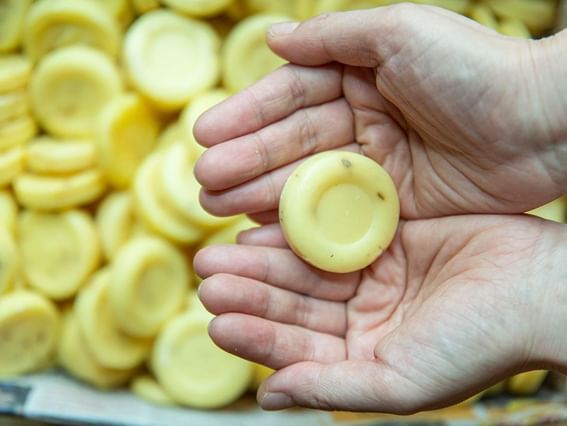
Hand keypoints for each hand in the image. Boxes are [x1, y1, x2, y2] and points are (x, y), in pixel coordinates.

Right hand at [194, 4, 566, 219]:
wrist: (543, 124)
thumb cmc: (474, 69)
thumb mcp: (399, 33)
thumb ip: (333, 37)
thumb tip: (273, 38)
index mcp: (359, 78)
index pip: (291, 98)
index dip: (246, 116)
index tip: (204, 135)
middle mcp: (361, 123)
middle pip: (291, 145)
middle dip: (244, 162)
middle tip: (202, 184)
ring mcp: (375, 168)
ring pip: (307, 183)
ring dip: (261, 195)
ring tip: (218, 208)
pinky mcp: (392, 207)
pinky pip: (337, 216)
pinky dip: (302, 225)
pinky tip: (265, 231)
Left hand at [196, 215, 566, 411]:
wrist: (539, 288)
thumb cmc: (480, 344)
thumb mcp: (402, 381)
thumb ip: (332, 388)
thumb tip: (267, 397)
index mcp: (362, 355)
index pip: (295, 348)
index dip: (255, 333)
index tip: (215, 319)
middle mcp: (361, 316)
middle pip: (292, 304)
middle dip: (249, 290)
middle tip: (207, 272)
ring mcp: (371, 275)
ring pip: (304, 267)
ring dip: (264, 258)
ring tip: (222, 249)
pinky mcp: (384, 237)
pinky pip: (332, 231)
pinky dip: (299, 228)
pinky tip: (265, 222)